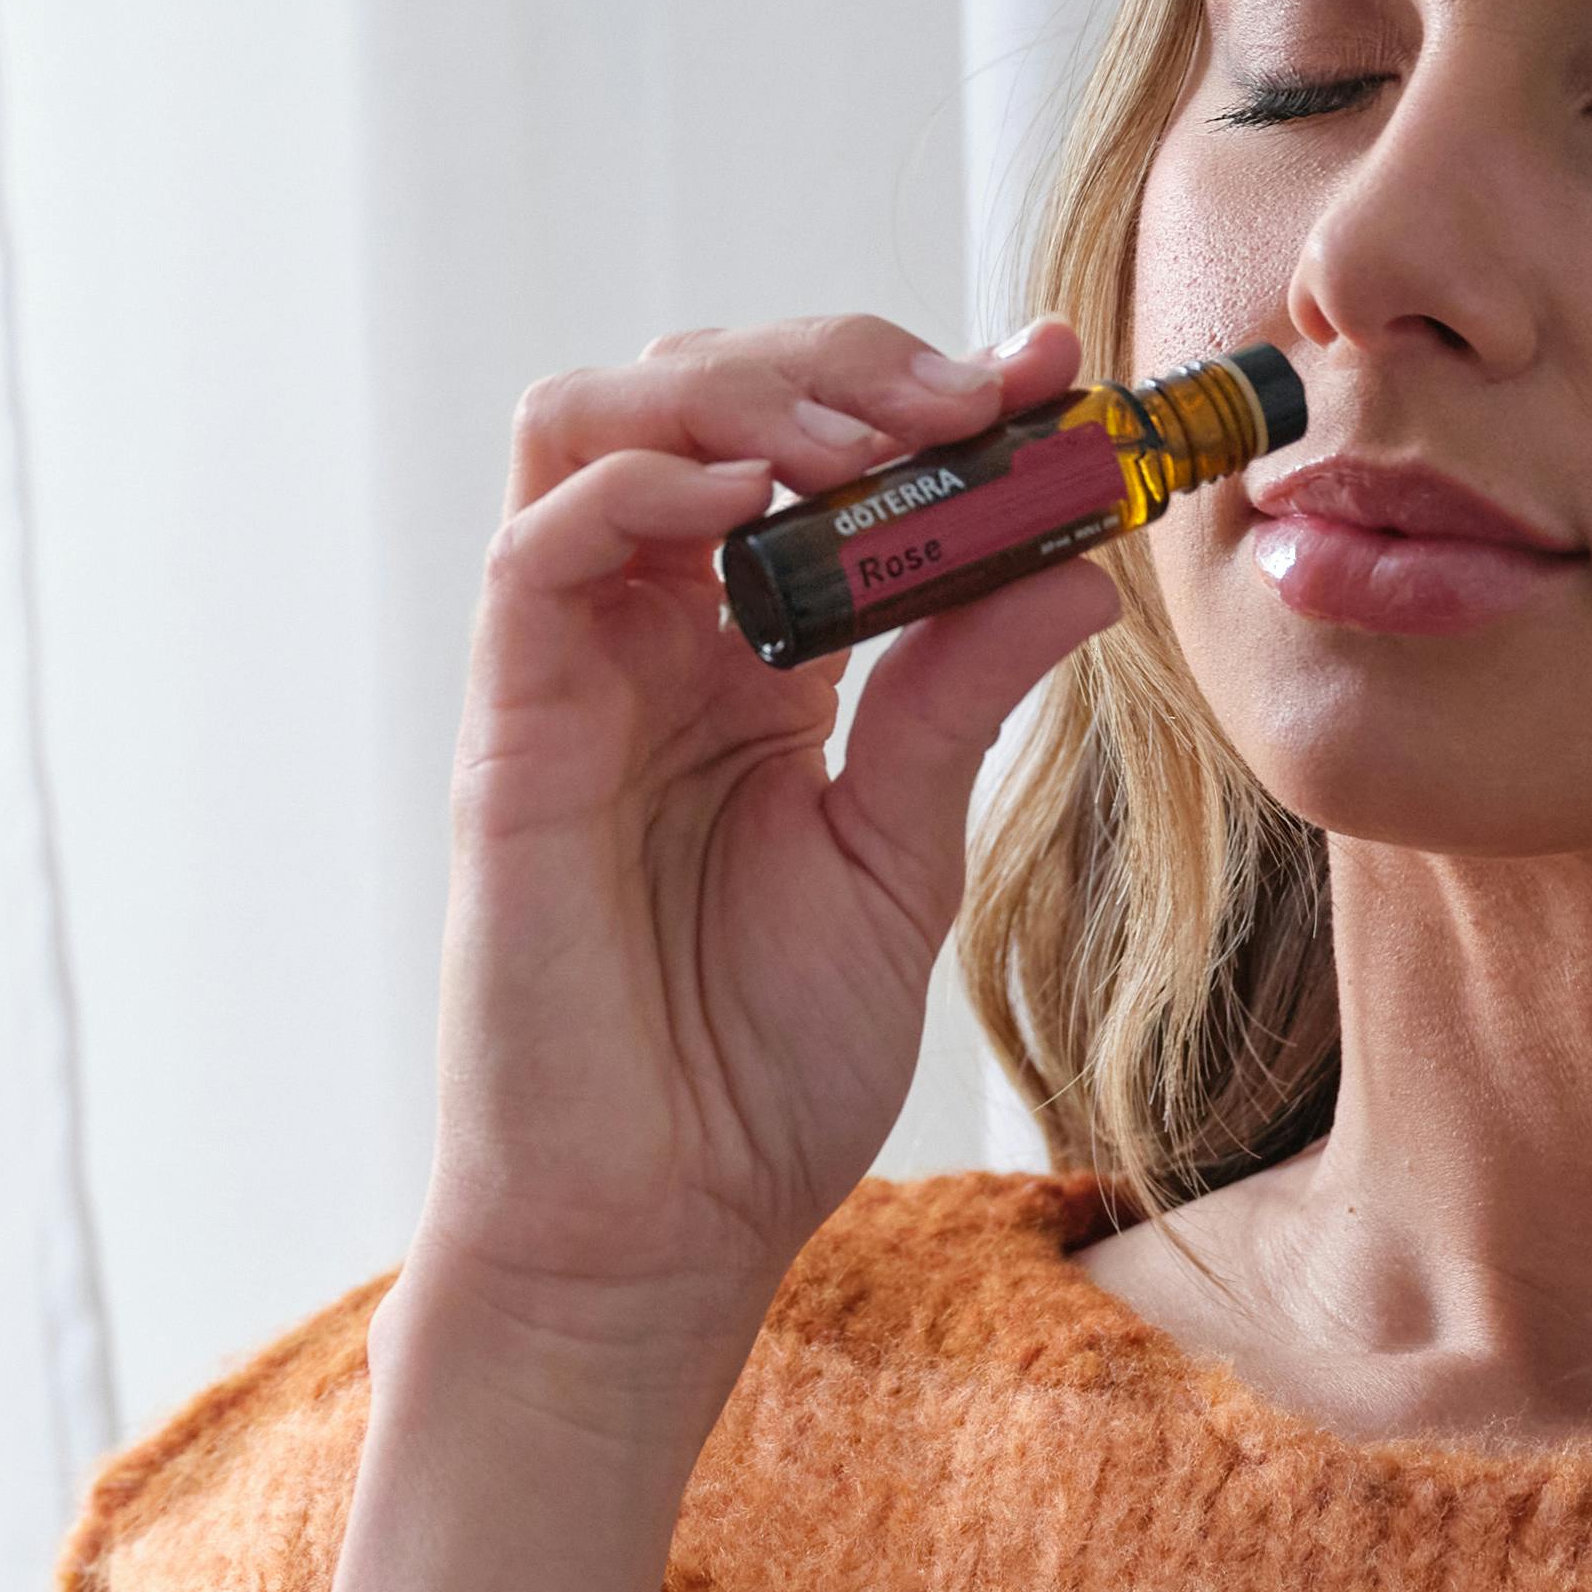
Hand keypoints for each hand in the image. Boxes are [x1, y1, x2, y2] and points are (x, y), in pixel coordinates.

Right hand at [416, 314, 1111, 1353]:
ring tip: (869, 442)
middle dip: (839, 361)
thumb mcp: (901, 855)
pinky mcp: (511, 729)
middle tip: (966, 401)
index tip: (1056, 378)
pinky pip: (539, 547)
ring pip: (594, 422)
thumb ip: (956, 699)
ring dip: (736, 394)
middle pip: (696, 396)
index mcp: (747, 661)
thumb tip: (1080, 560)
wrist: (655, 1231)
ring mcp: (570, 672)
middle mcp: (648, 639)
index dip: (927, 391)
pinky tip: (757, 513)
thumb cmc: (751, 1070)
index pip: (811, 460)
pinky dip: (643, 487)